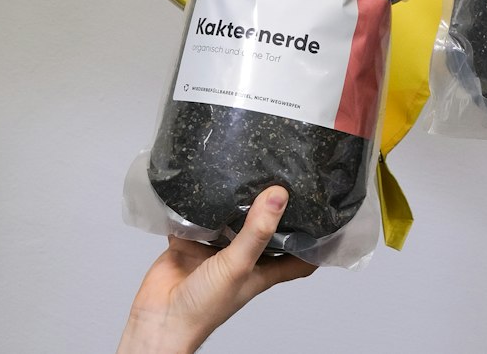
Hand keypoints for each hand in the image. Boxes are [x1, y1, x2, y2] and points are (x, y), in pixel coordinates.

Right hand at [117, 186, 314, 353]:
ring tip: (249, 166)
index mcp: (261, 269)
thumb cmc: (203, 309)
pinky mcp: (190, 242)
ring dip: (236, 199)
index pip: (298, 256)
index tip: (329, 214)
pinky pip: (197, 216)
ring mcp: (215, 250)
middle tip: (285, 174)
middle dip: (273, 206)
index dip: (315, 240)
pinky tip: (205, 180)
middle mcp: (241, 257)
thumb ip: (257, 232)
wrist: (158, 319)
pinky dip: (200, 201)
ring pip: (230, 218)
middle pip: (264, 229)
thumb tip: (279, 195)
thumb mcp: (238, 267)